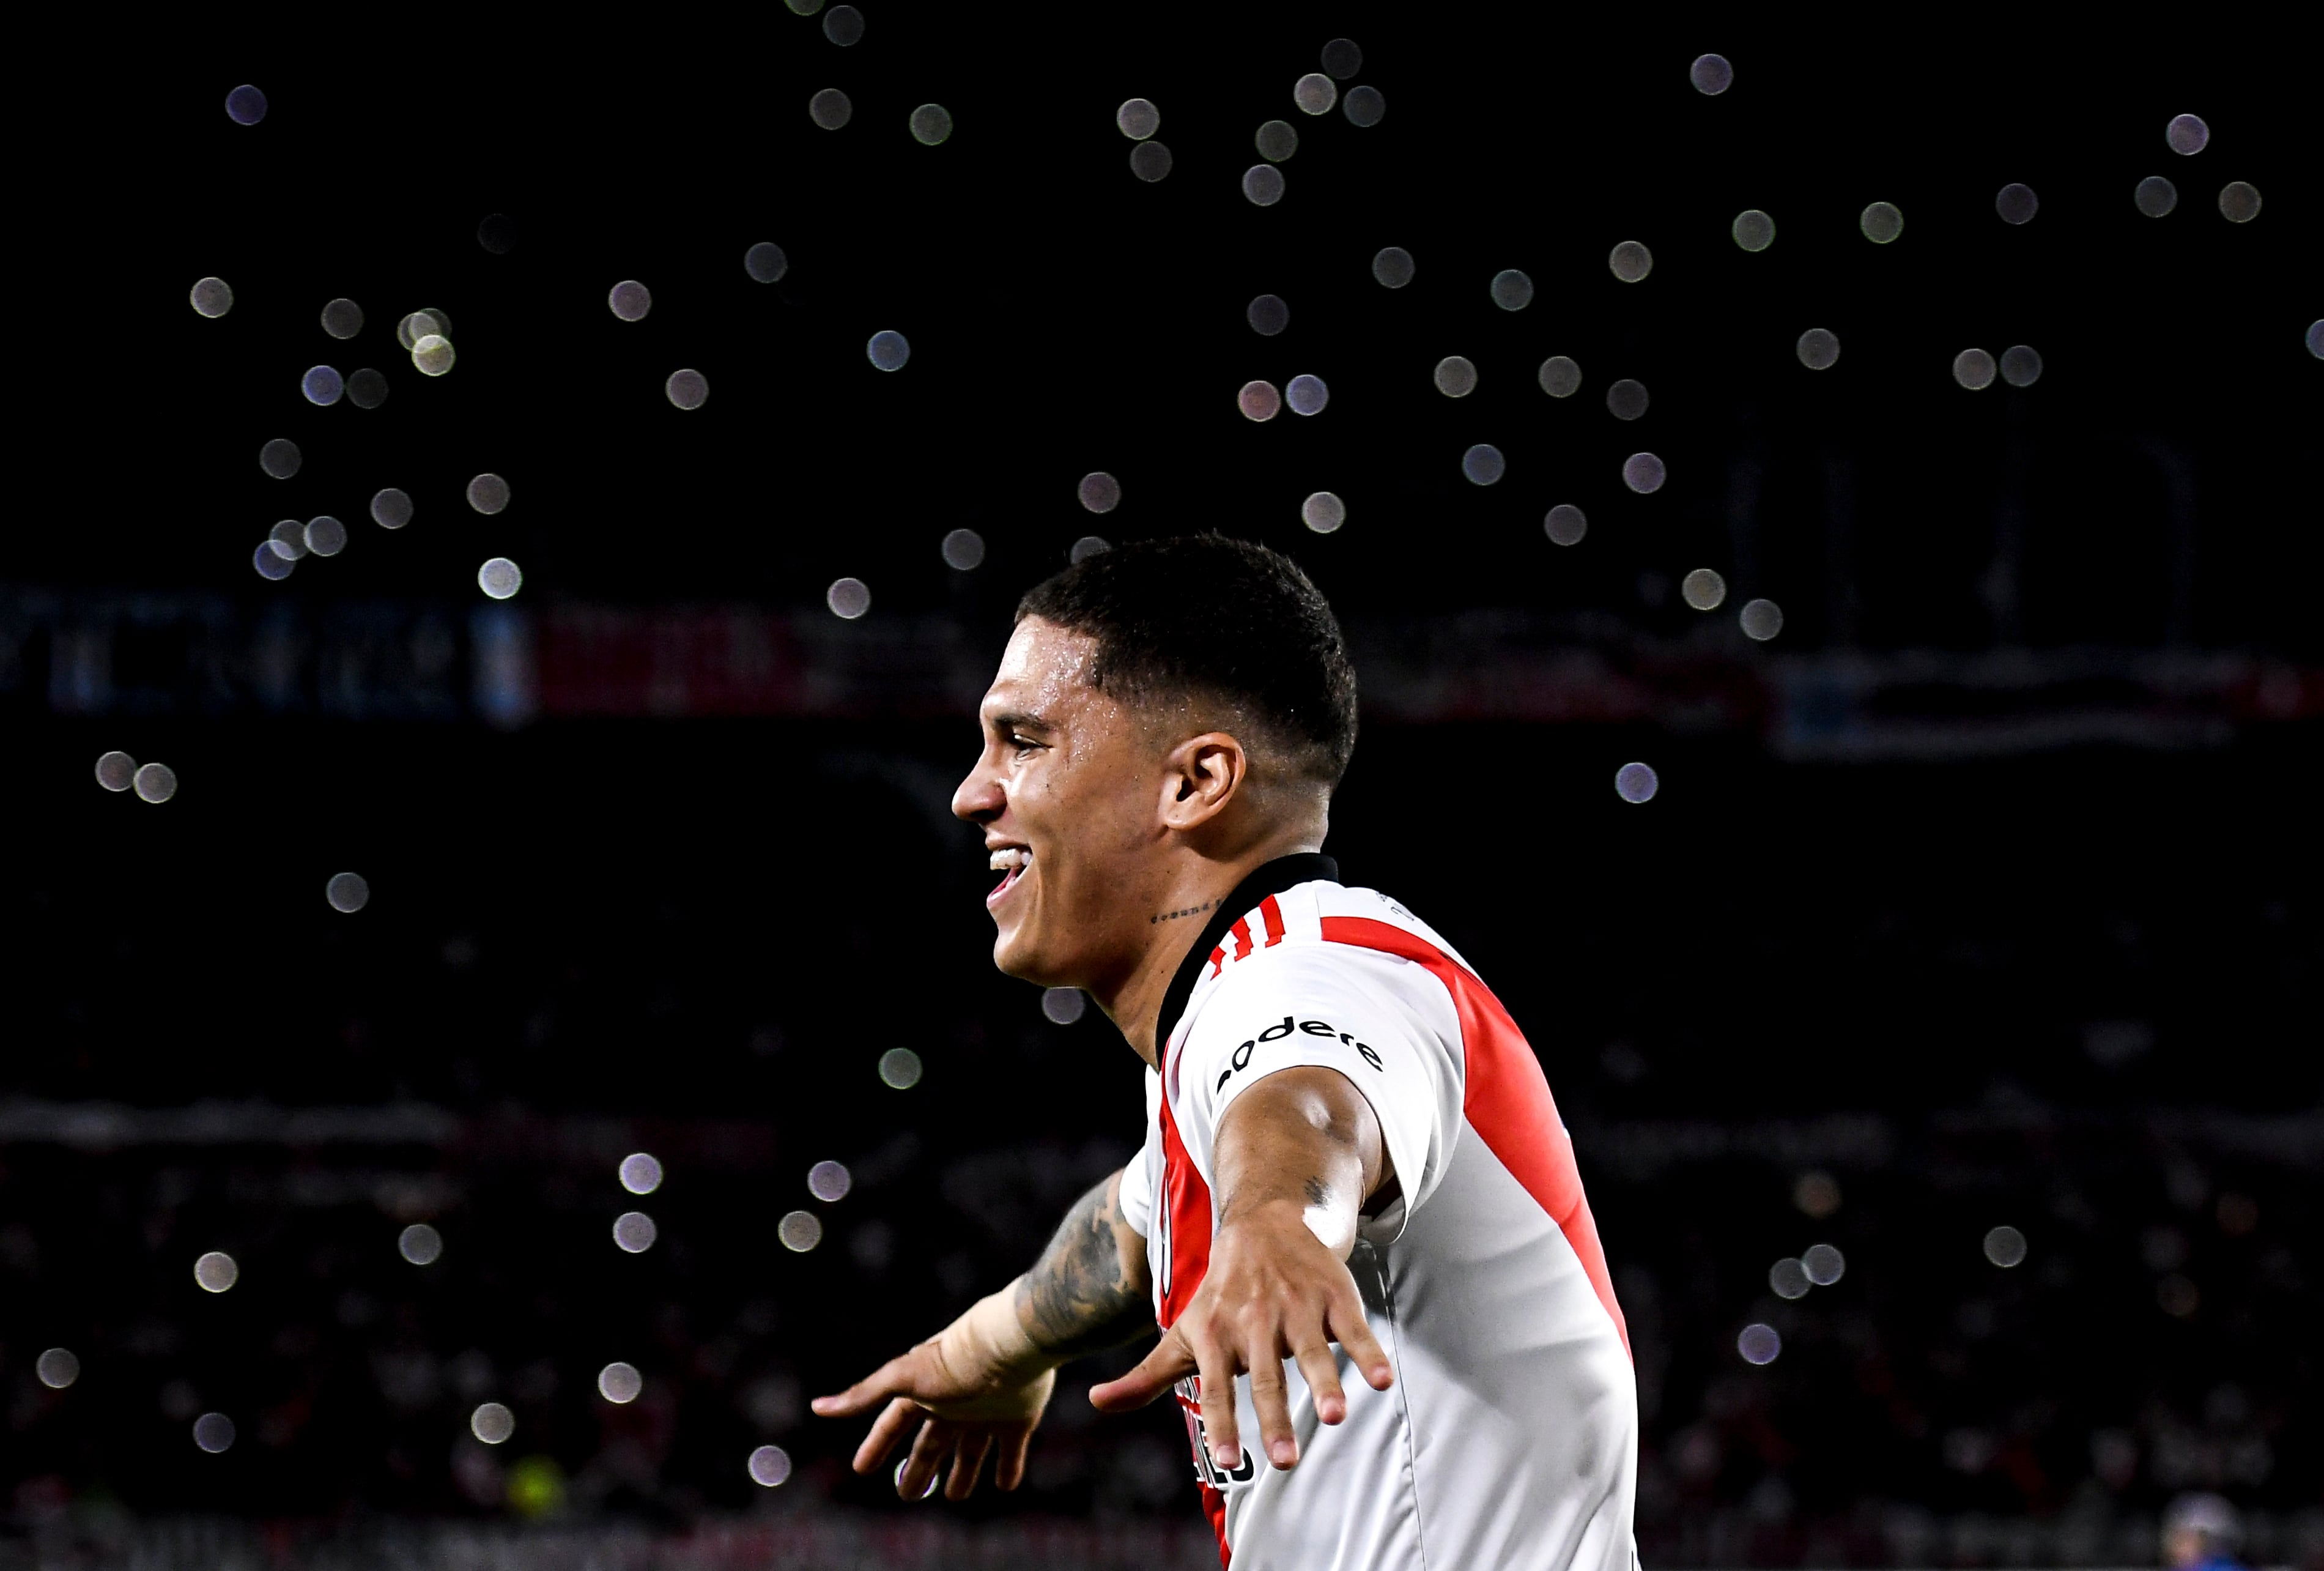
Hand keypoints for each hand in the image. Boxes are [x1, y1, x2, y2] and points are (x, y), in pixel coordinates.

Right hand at [812, 1294, 1056, 1499]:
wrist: (1010, 1345)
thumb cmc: (954, 1361)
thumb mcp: (903, 1377)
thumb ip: (864, 1394)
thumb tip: (817, 1407)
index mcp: (925, 1393)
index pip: (893, 1424)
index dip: (877, 1445)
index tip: (861, 1468)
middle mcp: (955, 1403)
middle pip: (931, 1443)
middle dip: (919, 1467)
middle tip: (908, 1494)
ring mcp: (987, 1411)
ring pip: (971, 1450)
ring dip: (963, 1473)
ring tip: (955, 1494)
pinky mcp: (1019, 1417)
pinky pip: (1011, 1450)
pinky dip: (1008, 1468)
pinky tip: (1005, 1484)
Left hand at [1086, 1199, 1391, 1470]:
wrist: (1260, 1224)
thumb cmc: (1219, 1295)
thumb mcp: (1181, 1332)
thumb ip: (1145, 1376)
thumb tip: (1097, 1402)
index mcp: (1219, 1336)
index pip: (1219, 1387)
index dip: (1224, 1423)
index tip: (1229, 1460)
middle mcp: (1257, 1323)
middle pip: (1267, 1378)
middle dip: (1276, 1418)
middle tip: (1286, 1460)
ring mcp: (1297, 1308)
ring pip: (1312, 1351)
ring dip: (1325, 1383)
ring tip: (1335, 1417)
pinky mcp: (1333, 1296)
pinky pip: (1354, 1329)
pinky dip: (1368, 1353)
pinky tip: (1382, 1380)